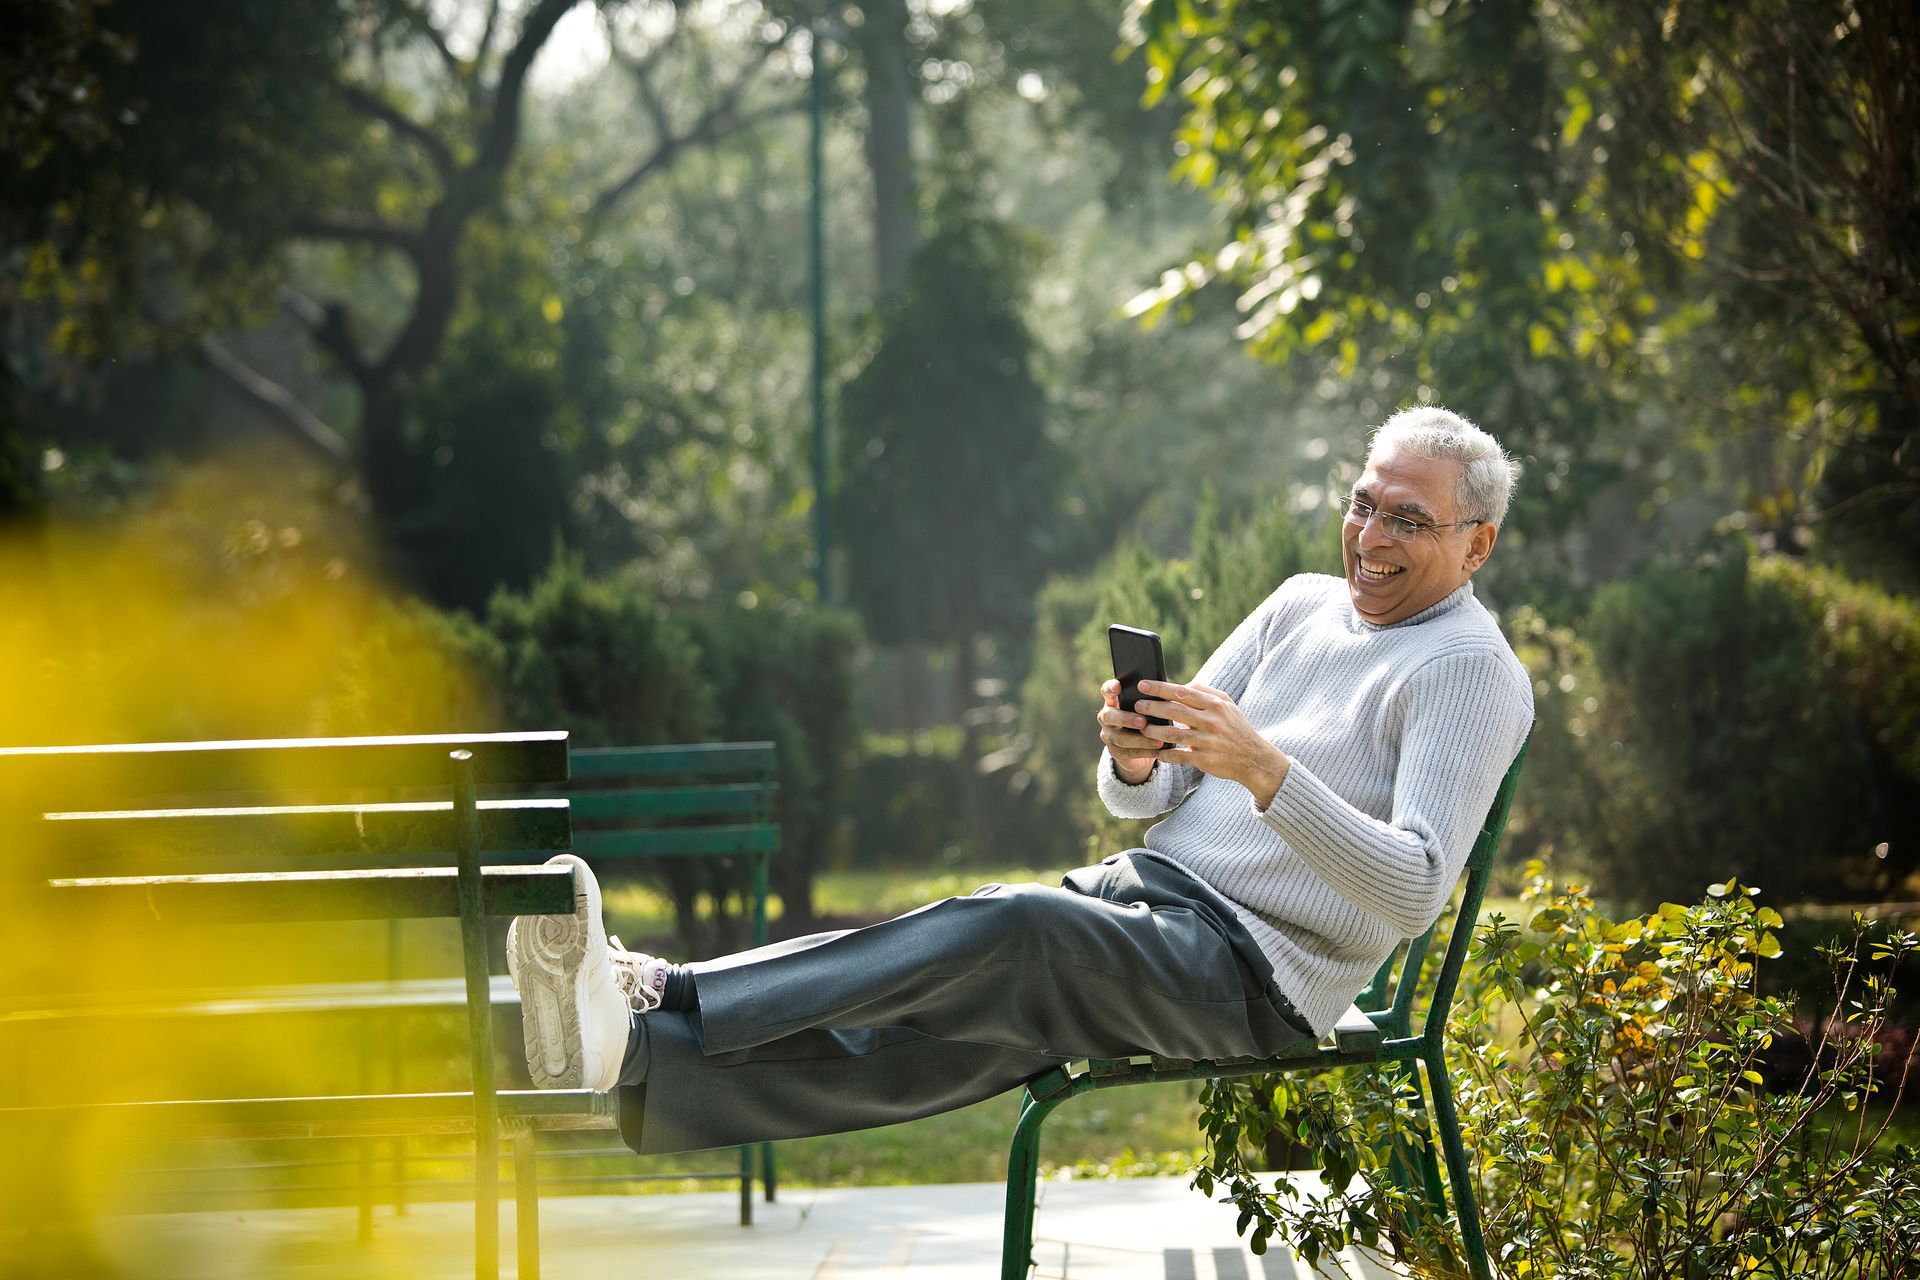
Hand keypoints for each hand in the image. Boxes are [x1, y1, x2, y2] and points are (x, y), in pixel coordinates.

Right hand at [1097, 678, 1164, 782]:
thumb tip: (1169, 694)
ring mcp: (1109, 736)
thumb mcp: (1146, 708)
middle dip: (1126, 719)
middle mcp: (1107, 718)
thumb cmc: (1146, 719)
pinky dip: (1146, 751)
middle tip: (1143, 721)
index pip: (1107, 691)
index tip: (1118, 686)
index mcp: (1113, 702)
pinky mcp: (1116, 752)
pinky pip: (1129, 753)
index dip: (1110, 688)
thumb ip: (1150, 701)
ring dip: (1140, 739)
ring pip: (1119, 738)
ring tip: (1158, 741)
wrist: (1139, 748)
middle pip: (1109, 716)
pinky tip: (1159, 750)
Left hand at [1133, 680, 1290, 806]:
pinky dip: (1165, 754)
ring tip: (1141, 728)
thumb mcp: (1227, 705)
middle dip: (1151, 707)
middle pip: (1174, 711)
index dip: (1160, 688)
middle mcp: (1211, 721)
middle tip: (1136, 706)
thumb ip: (1205, 692)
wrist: (1254, 758)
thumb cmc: (1236, 728)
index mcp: (1215, 705)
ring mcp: (1207, 741)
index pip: (1182, 692)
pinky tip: (1155, 751)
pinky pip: (1179, 756)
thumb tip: (1181, 685)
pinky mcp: (1204, 760)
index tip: (1142, 685)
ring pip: (1172, 734)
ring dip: (1153, 731)